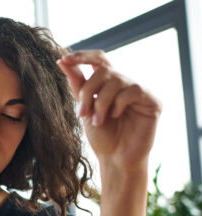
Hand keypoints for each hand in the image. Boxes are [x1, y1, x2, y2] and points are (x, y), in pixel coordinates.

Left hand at [57, 50, 161, 172]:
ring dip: (101, 103)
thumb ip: (78, 85)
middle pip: (103, 70)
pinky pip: (132, 90)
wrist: (114, 158)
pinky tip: (116, 116)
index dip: (82, 56)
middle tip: (82, 113)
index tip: (63, 60)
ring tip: (98, 121)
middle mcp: (124, 83)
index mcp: (108, 84)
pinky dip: (118, 103)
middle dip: (88, 91)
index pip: (98, 59)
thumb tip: (63, 61)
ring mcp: (139, 91)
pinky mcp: (152, 101)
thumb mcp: (85, 108)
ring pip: (116, 80)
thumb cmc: (101, 136)